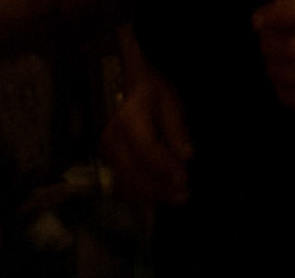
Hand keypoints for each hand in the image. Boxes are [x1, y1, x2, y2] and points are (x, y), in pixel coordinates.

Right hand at [101, 64, 192, 206]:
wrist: (128, 87)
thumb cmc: (152, 92)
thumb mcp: (170, 101)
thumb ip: (177, 129)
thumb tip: (187, 156)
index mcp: (129, 120)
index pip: (147, 150)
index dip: (165, 167)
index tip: (184, 179)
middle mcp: (113, 140)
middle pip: (135, 172)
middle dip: (159, 189)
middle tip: (183, 196)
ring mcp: (108, 154)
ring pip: (127, 183)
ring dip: (151, 196)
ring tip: (175, 199)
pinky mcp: (110, 163)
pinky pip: (123, 184)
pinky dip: (139, 197)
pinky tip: (155, 207)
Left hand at [253, 0, 294, 113]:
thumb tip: (269, 9)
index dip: (274, 16)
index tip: (256, 20)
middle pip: (290, 46)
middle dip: (268, 44)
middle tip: (264, 42)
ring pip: (286, 73)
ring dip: (271, 66)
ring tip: (273, 60)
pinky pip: (290, 96)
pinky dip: (279, 86)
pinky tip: (284, 79)